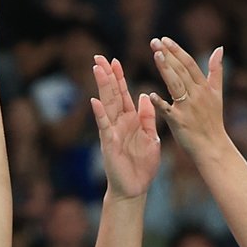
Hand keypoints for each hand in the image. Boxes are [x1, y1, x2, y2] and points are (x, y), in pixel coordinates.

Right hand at [90, 55, 159, 199]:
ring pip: (107, 106)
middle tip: (99, 58)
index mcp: (131, 120)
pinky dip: (100, 114)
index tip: (115, 60)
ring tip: (97, 70)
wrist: (136, 188)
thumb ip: (147, 117)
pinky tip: (95, 102)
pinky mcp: (109, 144)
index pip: (124, 94)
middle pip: (112, 95)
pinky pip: (104, 127)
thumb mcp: (151, 137)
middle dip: (107, 76)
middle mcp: (119, 123)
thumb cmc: (143, 165)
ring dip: (102, 88)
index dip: (119, 78)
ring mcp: (112, 132)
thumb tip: (144, 96)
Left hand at [150, 37, 225, 157]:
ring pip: (176, 84)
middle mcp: (196, 94)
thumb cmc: (212, 120)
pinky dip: (161, 102)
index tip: (164, 39)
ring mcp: (188, 108)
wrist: (212, 146)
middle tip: (154, 41)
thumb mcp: (217, 94)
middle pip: (181, 70)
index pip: (189, 64)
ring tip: (156, 55)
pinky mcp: (179, 122)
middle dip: (168, 54)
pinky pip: (168, 111)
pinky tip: (151, 94)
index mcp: (204, 87)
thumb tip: (219, 48)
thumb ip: (216, 71)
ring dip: (166, 69)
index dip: (177, 50)